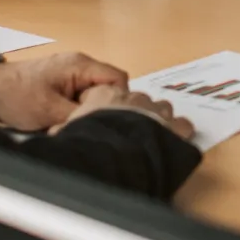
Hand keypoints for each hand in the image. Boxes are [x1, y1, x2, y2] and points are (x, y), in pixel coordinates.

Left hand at [0, 51, 128, 130]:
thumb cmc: (18, 95)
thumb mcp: (49, 111)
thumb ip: (78, 115)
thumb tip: (100, 123)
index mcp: (80, 65)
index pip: (118, 78)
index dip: (120, 99)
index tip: (110, 118)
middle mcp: (80, 65)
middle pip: (108, 85)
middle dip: (103, 106)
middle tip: (92, 123)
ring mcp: (71, 72)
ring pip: (95, 92)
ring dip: (88, 108)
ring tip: (78, 123)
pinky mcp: (62, 81)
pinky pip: (81, 94)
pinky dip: (78, 107)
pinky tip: (68, 119)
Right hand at [56, 84, 194, 141]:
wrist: (111, 144)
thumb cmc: (86, 136)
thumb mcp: (65, 130)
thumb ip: (66, 128)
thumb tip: (57, 135)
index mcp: (104, 93)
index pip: (107, 94)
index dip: (108, 109)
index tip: (106, 124)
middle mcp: (132, 96)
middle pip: (137, 101)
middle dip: (136, 115)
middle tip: (130, 135)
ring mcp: (155, 107)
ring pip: (161, 109)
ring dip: (158, 121)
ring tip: (152, 139)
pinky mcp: (173, 124)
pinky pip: (182, 126)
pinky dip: (179, 134)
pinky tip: (173, 145)